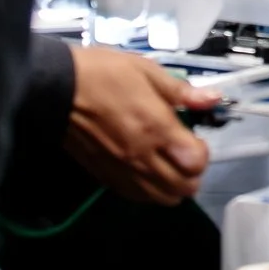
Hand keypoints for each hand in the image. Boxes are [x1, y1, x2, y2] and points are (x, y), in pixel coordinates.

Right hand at [62, 45, 218, 205]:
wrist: (55, 88)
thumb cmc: (101, 74)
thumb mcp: (146, 71)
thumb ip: (181, 91)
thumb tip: (213, 98)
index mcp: (156, 128)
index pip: (196, 162)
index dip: (203, 152)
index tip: (196, 137)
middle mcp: (142, 157)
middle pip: (183, 188)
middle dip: (193, 173)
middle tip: (187, 152)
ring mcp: (122, 170)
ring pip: (161, 198)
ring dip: (173, 185)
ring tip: (170, 163)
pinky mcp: (105, 176)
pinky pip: (136, 196)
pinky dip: (150, 190)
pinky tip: (148, 170)